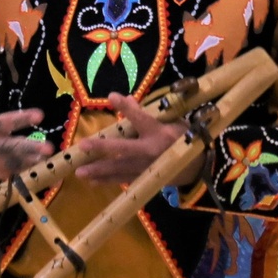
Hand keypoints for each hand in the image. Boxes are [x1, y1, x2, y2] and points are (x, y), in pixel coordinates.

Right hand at [0, 63, 53, 181]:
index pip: (8, 122)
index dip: (24, 118)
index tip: (40, 114)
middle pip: (16, 147)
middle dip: (32, 148)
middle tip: (49, 148)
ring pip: (19, 163)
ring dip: (34, 161)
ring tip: (50, 158)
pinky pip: (15, 174)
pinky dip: (28, 172)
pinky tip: (44, 169)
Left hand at [74, 92, 195, 185]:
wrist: (198, 166)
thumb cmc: (182, 138)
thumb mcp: (171, 121)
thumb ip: (147, 113)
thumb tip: (126, 99)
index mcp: (159, 132)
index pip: (141, 117)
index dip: (127, 107)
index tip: (111, 96)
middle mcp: (151, 150)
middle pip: (123, 149)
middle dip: (102, 147)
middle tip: (83, 145)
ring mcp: (147, 167)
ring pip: (120, 169)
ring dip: (99, 171)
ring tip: (79, 172)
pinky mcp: (146, 179)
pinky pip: (123, 180)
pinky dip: (107, 181)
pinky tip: (91, 181)